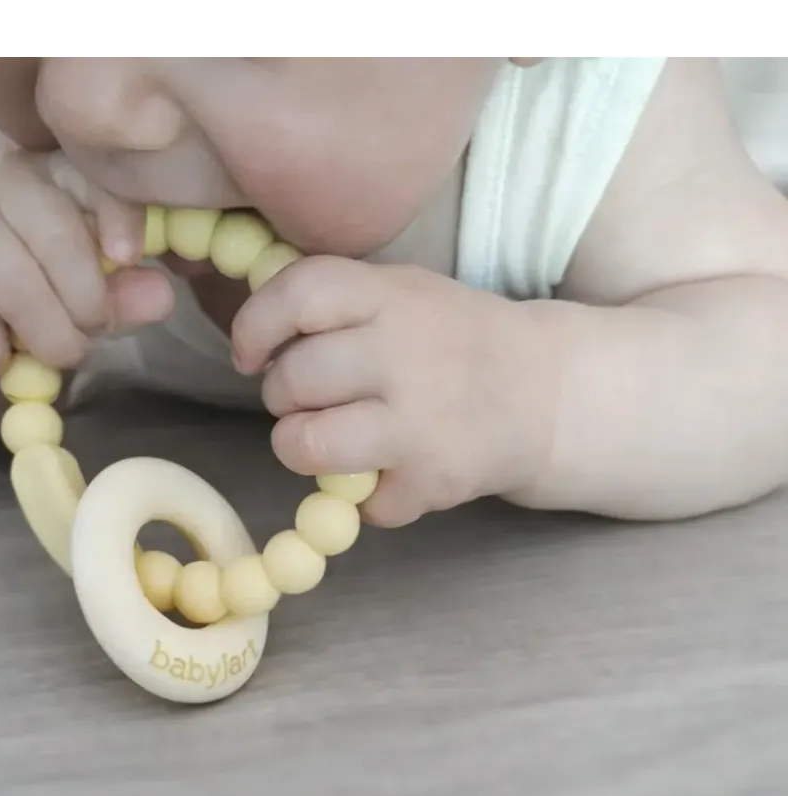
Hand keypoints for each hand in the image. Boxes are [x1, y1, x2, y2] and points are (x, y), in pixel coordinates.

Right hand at [0, 150, 174, 378]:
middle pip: (61, 240)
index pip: (96, 178)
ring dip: (50, 340)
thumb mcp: (85, 290)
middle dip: (89, 305)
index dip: (120, 215)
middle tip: (91, 333)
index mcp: (57, 175)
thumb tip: (163, 295)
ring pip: (19, 290)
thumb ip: (124, 292)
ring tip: (54, 353)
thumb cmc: (30, 290)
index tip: (128, 255)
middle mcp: (5, 183)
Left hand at [231, 257, 561, 526]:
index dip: (255, 327)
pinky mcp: (431, 481)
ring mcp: (420, 422)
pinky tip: (390, 470)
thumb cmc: (451, 341)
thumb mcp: (401, 293)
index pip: (298, 295)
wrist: (546, 392)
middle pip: (292, 380)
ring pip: (306, 445)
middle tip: (308, 400)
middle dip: (282, 396)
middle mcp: (405, 354)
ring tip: (329, 439)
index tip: (250, 355)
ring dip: (301, 447)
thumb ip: (334, 305)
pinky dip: (362, 497)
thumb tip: (252, 338)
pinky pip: (355, 502)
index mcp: (391, 296)